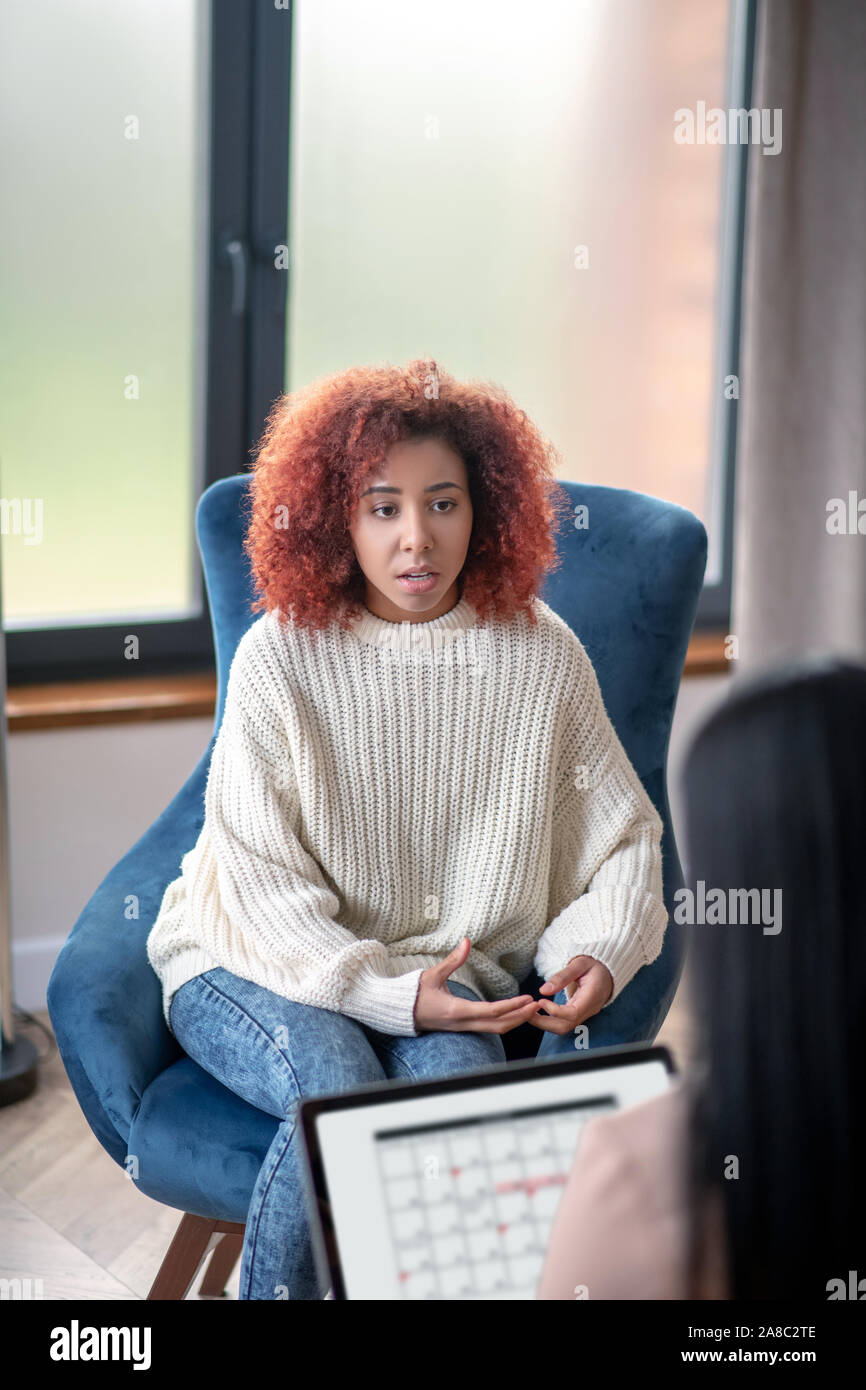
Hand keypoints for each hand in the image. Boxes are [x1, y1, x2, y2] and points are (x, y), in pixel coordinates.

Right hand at [414, 936, 544, 1033]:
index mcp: (456, 1011)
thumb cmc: (413, 993)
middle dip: (520, 1017)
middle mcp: (462, 1023)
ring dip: (514, 1021)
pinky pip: (488, 1029)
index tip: (528, 999)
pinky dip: (504, 1022)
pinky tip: (513, 1014)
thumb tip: (466, 941)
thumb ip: (452, 960)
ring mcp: (462, 1028)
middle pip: (498, 1026)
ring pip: (494, 1030)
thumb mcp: (432, 974)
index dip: (512, 1006)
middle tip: (538, 1006)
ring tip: (530, 1010)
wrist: (399, 1012)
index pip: (491, 1012)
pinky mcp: (462, 1028)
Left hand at [526, 954, 613, 1033]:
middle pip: (565, 1026)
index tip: (540, 1001)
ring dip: (544, 1023)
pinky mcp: (579, 1013)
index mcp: (591, 996)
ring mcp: (584, 1013)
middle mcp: (589, 1009)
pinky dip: (549, 1019)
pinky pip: (564, 1022)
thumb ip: (562, 976)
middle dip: (544, 1023)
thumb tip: (543, 990)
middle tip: (527, 1011)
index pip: (572, 1013)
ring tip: (530, 1011)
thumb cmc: (595, 964)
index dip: (554, 1011)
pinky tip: (539, 1011)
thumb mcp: (580, 963)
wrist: (608, 970)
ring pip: (563, 1027)